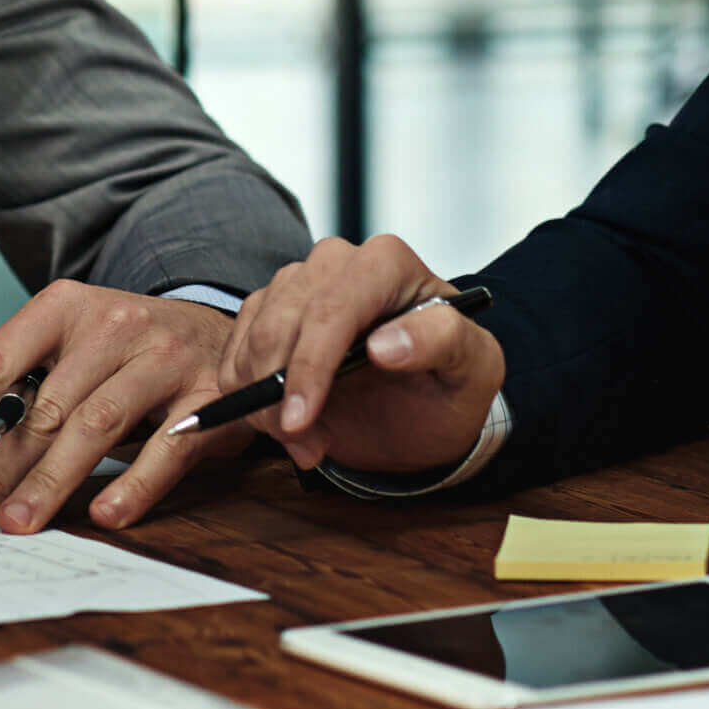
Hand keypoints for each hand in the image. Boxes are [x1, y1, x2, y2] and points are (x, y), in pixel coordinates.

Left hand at [0, 282, 254, 534]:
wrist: (220, 331)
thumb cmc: (130, 352)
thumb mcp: (75, 348)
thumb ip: (29, 395)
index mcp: (64, 307)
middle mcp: (113, 323)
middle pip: (43, 408)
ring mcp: (164, 357)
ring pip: (96, 425)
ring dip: (51, 481)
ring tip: (20, 521)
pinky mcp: (210, 394)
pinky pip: (166, 447)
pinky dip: (134, 485)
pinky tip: (104, 514)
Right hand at [162, 235, 504, 491]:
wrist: (423, 403)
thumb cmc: (450, 383)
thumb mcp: (472, 369)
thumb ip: (443, 342)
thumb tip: (385, 345)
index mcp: (387, 262)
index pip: (332, 308)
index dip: (309, 366)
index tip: (301, 420)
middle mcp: (336, 261)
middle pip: (282, 323)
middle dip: (281, 394)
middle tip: (308, 447)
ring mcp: (296, 282)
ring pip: (253, 339)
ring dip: (265, 403)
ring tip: (307, 441)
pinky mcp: (267, 310)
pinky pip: (235, 353)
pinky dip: (247, 399)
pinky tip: (285, 423)